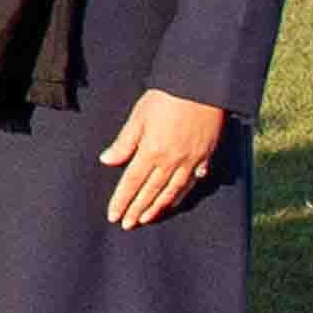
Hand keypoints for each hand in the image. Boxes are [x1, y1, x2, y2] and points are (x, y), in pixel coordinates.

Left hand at [102, 88, 228, 229]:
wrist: (202, 87)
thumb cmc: (166, 98)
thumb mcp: (138, 118)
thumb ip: (124, 142)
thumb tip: (106, 161)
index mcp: (152, 152)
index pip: (132, 183)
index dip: (122, 200)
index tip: (113, 216)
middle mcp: (172, 161)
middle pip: (151, 191)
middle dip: (137, 209)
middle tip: (127, 225)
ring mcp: (191, 160)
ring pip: (173, 190)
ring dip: (159, 206)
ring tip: (147, 218)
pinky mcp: (206, 155)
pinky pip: (194, 180)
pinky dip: (184, 192)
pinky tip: (177, 199)